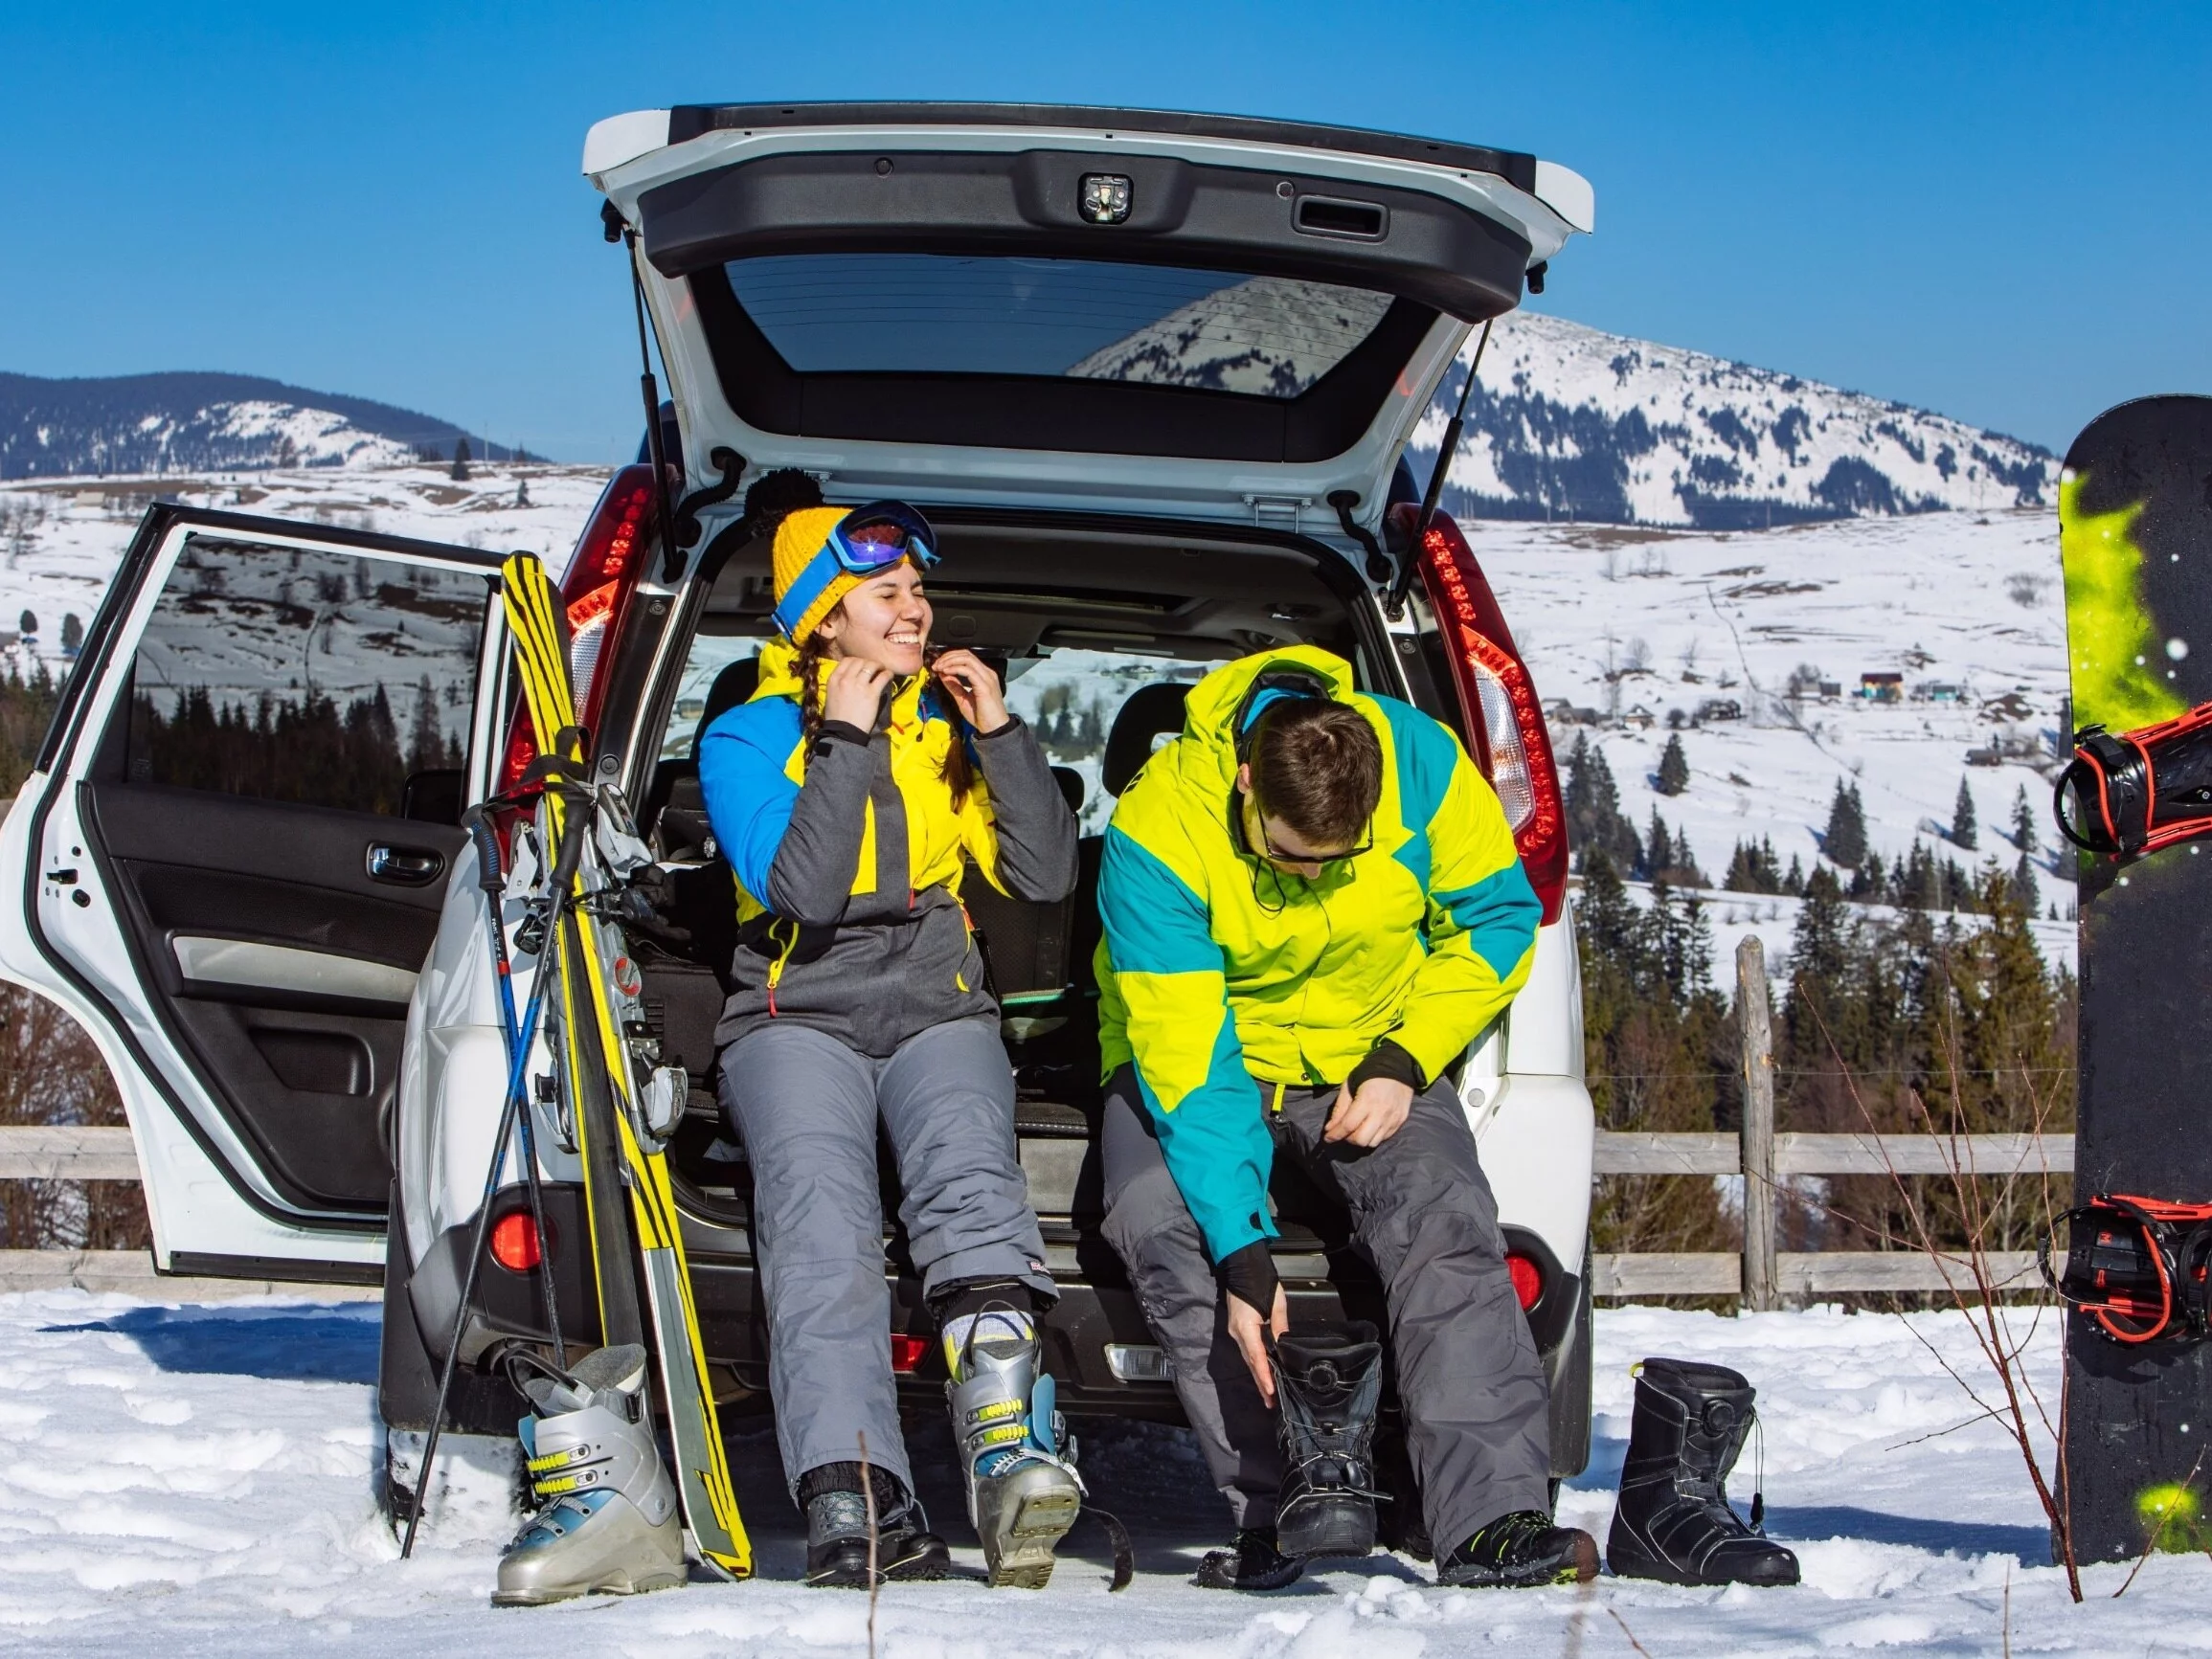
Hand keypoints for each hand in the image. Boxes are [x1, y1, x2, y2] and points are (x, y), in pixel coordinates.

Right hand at [824, 657, 889, 729]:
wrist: (843, 732)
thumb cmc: (837, 717)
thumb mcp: (831, 694)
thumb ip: (839, 683)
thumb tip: (850, 676)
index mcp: (834, 679)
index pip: (847, 660)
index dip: (856, 661)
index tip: (862, 666)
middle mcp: (846, 679)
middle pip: (860, 661)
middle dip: (868, 662)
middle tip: (874, 668)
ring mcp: (859, 685)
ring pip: (871, 665)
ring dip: (878, 666)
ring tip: (882, 670)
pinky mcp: (872, 693)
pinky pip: (883, 676)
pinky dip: (887, 674)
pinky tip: (889, 676)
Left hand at [930, 648, 1007, 732]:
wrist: (994, 729)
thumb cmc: (982, 716)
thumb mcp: (962, 699)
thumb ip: (954, 686)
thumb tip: (943, 675)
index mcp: (983, 675)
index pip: (967, 657)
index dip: (950, 657)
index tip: (938, 665)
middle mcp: (987, 673)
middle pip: (966, 654)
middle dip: (948, 656)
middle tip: (936, 664)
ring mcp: (987, 678)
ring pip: (967, 659)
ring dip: (950, 661)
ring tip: (939, 667)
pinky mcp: (985, 686)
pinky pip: (968, 671)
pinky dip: (955, 669)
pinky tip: (946, 672)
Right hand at [1226, 1282, 1289, 1406]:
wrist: (1240, 1263)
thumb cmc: (1259, 1278)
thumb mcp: (1276, 1302)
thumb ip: (1280, 1325)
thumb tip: (1284, 1344)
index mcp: (1246, 1326)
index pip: (1256, 1356)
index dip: (1264, 1376)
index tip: (1270, 1391)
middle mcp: (1237, 1332)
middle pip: (1250, 1362)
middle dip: (1261, 1382)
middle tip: (1270, 1402)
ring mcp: (1235, 1330)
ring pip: (1248, 1357)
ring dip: (1258, 1374)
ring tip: (1268, 1392)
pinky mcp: (1237, 1327)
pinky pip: (1247, 1349)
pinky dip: (1255, 1362)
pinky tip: (1263, 1370)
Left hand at [1323, 1077, 1414, 1147]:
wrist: (1398, 1067)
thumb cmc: (1370, 1074)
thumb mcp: (1350, 1084)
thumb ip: (1340, 1108)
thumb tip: (1330, 1128)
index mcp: (1367, 1100)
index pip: (1348, 1125)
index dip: (1335, 1134)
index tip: (1327, 1138)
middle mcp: (1381, 1113)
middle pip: (1361, 1140)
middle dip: (1349, 1138)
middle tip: (1345, 1131)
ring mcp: (1392, 1119)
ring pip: (1372, 1143)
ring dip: (1362, 1139)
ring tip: (1358, 1129)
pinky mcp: (1400, 1122)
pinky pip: (1384, 1138)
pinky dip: (1374, 1136)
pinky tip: (1370, 1127)